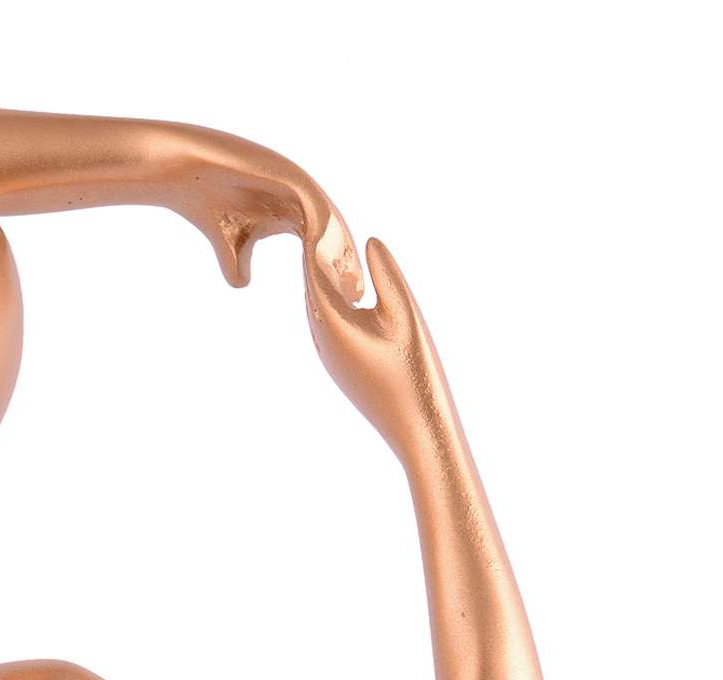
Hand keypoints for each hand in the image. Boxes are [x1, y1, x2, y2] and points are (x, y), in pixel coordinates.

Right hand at [167, 135, 363, 304]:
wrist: (184, 172)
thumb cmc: (205, 204)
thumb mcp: (227, 242)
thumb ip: (238, 261)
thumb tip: (243, 283)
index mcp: (291, 210)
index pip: (322, 243)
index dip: (332, 271)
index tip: (343, 300)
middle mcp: (298, 194)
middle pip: (332, 232)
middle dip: (344, 264)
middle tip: (355, 294)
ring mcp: (294, 181)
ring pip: (327, 218)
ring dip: (337, 250)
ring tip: (344, 279)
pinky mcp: (285, 172)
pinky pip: (311, 202)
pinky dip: (320, 227)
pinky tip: (321, 255)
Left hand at [304, 236, 452, 463]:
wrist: (414, 427)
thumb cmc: (414, 370)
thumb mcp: (405, 314)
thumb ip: (386, 275)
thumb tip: (368, 240)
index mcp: (332, 325)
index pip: (315, 272)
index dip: (316, 240)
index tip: (312, 209)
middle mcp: (321, 341)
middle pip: (311, 288)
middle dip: (312, 255)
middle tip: (308, 216)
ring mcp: (328, 356)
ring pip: (316, 308)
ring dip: (319, 277)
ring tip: (321, 245)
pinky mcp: (339, 367)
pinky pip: (327, 325)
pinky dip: (329, 300)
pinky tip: (338, 287)